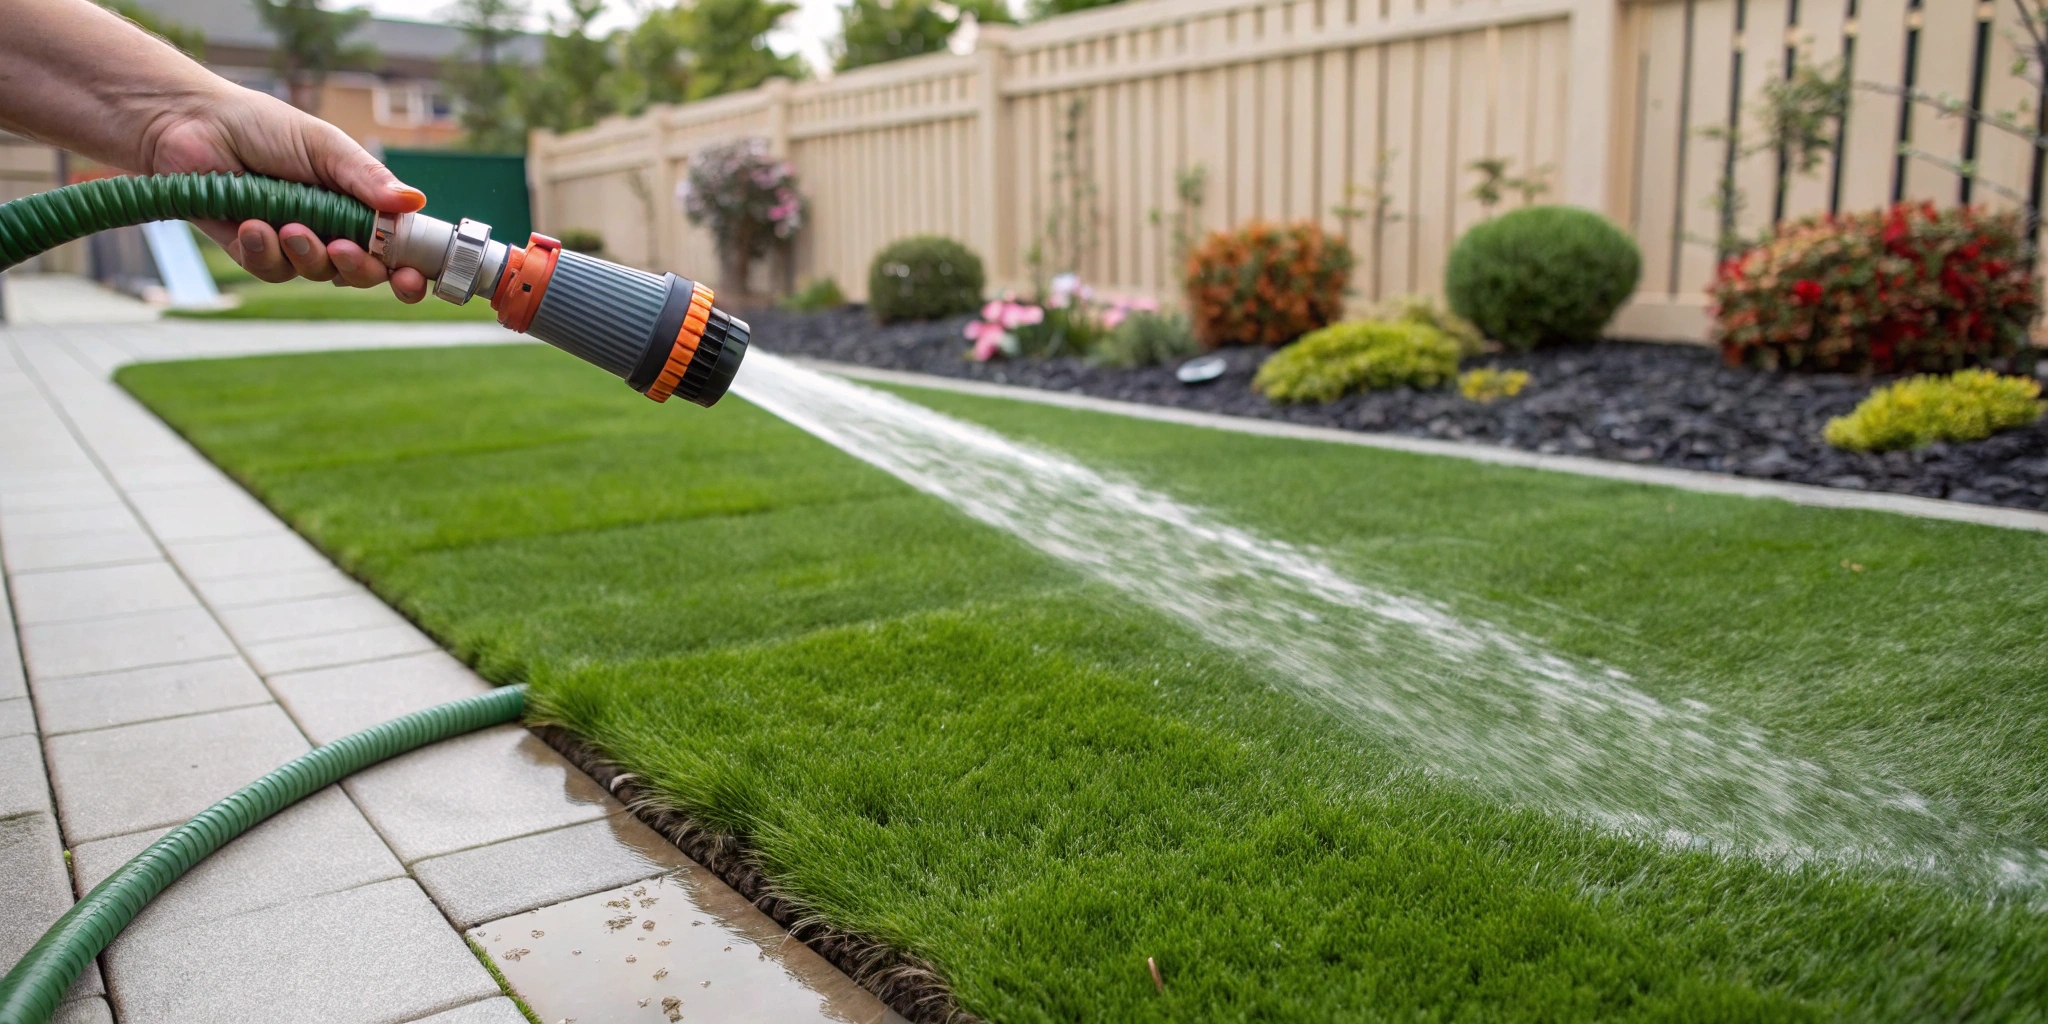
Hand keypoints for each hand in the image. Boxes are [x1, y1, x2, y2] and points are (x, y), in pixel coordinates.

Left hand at [140, 84, 431, 301]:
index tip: (413, 277)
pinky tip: (251, 224)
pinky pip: (272, 270)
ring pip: (317, 274)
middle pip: (362, 272)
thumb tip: (415, 202)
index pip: (394, 247)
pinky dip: (265, 251)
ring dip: (307, 255)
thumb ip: (366, 177)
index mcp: (356, 202)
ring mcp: (292, 242)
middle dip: (358, 268)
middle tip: (344, 250)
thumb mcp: (324, 146)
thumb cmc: (260, 126)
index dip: (407, 269)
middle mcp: (330, 227)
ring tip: (288, 225)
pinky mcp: (253, 251)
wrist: (190, 125)